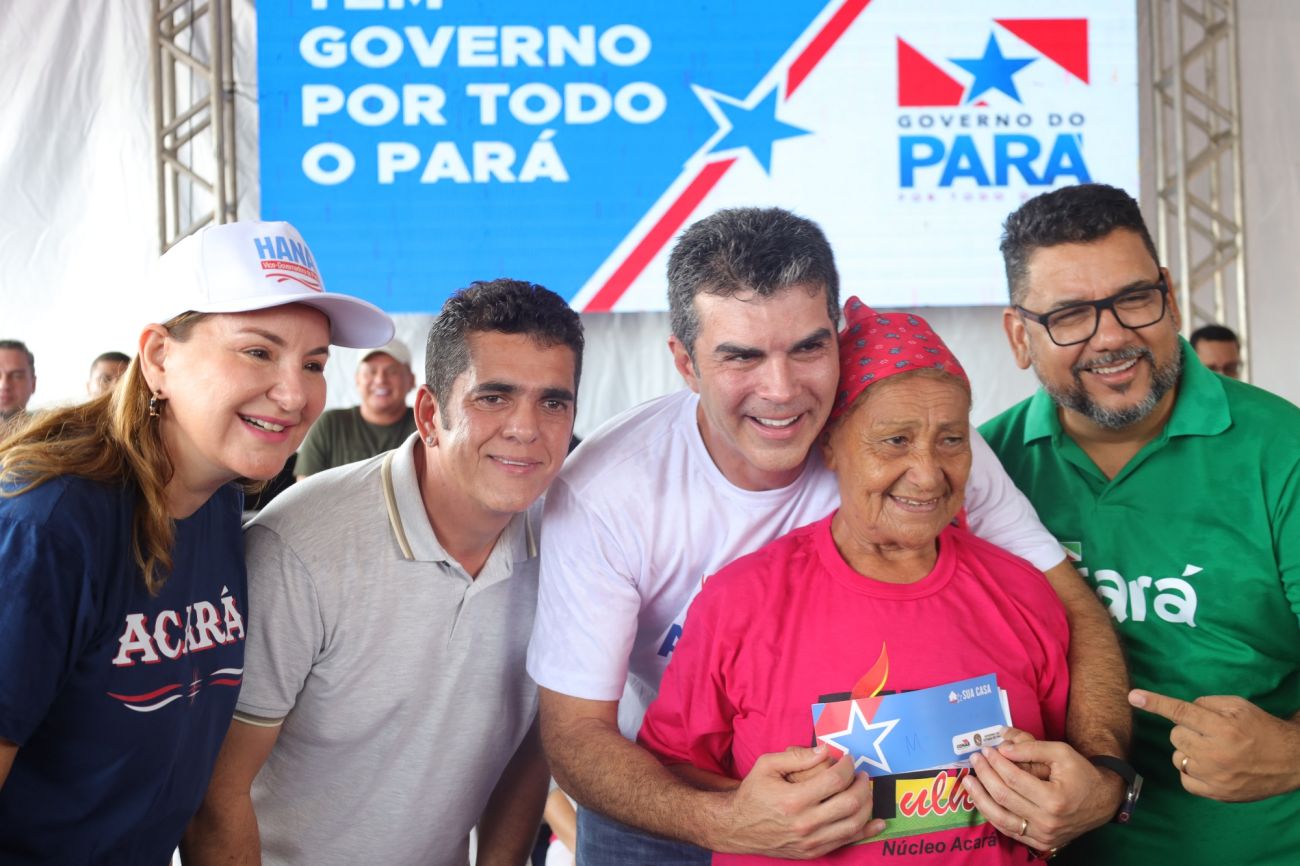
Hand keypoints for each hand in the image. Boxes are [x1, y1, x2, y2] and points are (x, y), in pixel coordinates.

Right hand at [717, 745, 884, 858]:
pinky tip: (877, 822)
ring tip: (865, 790)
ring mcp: (810, 841)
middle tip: (862, 774)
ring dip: (867, 804)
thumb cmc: (753, 793)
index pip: (834, 780)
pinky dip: (866, 831)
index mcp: (793, 799)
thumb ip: (797, 757)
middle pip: (849, 803)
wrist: (737, 827)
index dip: (848, 766)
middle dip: (862, 784)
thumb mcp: (766, 765)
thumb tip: (826, 751)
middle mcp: (804, 823)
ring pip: (853, 824)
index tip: (849, 759)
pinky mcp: (813, 852)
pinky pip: (846, 842)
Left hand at [962, 736, 1122, 851]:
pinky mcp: (1039, 842)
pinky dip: (991, 814)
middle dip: (985, 775)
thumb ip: (1031, 747)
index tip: (986, 750)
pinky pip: (1008, 829)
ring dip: (980, 798)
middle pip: (1004, 797)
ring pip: (1000, 818)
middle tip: (975, 760)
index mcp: (1054, 799)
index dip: (996, 763)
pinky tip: (981, 799)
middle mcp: (1047, 821)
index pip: (1014, 779)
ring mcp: (1043, 835)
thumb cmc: (1081, 774)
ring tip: (968, 781)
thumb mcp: (1061, 752)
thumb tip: (1002, 747)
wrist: (1102, 801)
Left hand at [1130, 689, 1299, 801]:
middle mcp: (1216, 753)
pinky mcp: (1216, 794)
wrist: (1291, 761)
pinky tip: (1208, 765)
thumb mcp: (1239, 706)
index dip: (1155, 703)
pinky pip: (1185, 779)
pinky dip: (1191, 771)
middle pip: (1176, 734)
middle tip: (1209, 732)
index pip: (1181, 712)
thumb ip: (1207, 704)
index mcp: (1223, 728)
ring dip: (1189, 750)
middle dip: (1187, 730)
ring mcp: (1215, 776)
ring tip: (1212, 750)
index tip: (1133, 696)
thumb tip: (1180, 710)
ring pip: (1178, 757)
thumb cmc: (1262, 728)